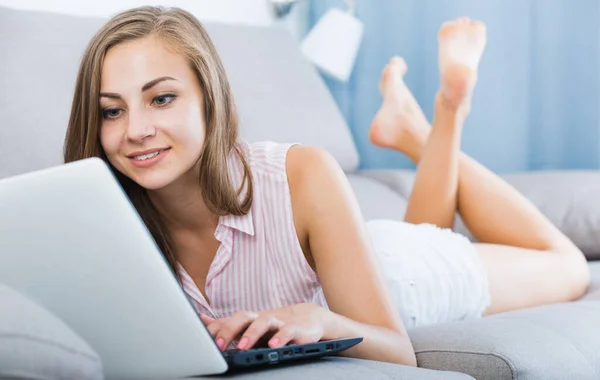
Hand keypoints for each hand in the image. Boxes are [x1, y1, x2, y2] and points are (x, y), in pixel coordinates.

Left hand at [201, 303, 333, 350]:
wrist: (306, 319)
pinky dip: (280, 338)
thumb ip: (225, 323)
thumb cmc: (273, 325)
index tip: (203, 341)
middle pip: (242, 317)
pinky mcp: (295, 328)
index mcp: (248, 320)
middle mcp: (261, 318)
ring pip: (263, 322)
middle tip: (219, 345)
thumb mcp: (248, 325)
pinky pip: (287, 331)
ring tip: (242, 347)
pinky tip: (273, 346)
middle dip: (229, 330)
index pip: (227, 321)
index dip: (214, 330)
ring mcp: (278, 322)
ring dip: (252, 334)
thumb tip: (201, 318)